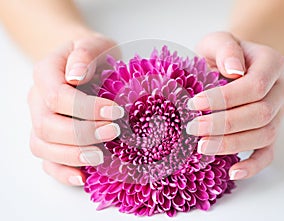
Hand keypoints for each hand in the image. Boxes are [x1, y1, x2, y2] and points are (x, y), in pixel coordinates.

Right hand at [28, 33, 123, 185]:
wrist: (82, 64)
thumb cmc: (91, 56)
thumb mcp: (93, 44)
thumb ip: (85, 53)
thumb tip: (75, 75)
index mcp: (45, 74)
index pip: (57, 96)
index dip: (85, 108)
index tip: (115, 111)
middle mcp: (37, 100)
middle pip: (47, 125)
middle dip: (81, 133)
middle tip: (113, 132)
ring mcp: (40, 121)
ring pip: (42, 146)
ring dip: (72, 155)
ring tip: (101, 155)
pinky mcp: (49, 139)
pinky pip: (47, 161)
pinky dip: (63, 172)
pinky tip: (83, 176)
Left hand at [186, 32, 283, 179]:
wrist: (230, 66)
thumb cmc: (220, 55)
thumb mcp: (217, 42)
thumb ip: (226, 49)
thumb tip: (235, 70)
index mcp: (270, 64)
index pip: (254, 86)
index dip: (224, 98)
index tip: (194, 104)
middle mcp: (279, 90)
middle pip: (259, 114)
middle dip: (223, 124)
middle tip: (192, 128)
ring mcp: (277, 113)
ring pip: (263, 135)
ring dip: (231, 144)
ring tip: (202, 147)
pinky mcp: (268, 131)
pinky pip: (267, 153)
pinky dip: (252, 165)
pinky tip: (232, 171)